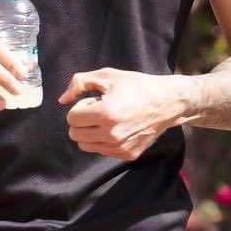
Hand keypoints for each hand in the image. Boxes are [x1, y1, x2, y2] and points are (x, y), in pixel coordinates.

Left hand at [58, 68, 187, 158]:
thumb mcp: (108, 76)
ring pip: (85, 145)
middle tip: (99, 110)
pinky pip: (101, 151)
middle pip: (75, 134)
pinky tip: (118, 128)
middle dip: (82, 120)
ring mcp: (120, 147)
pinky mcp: (127, 154)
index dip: (81, 106)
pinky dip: (103, 140)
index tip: (95, 101)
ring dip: (89, 132)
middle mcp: (111, 134)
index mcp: (105, 114)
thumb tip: (62, 100)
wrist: (168, 102)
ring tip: (107, 120)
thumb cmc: (137, 86)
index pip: (71, 118)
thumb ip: (79, 83)